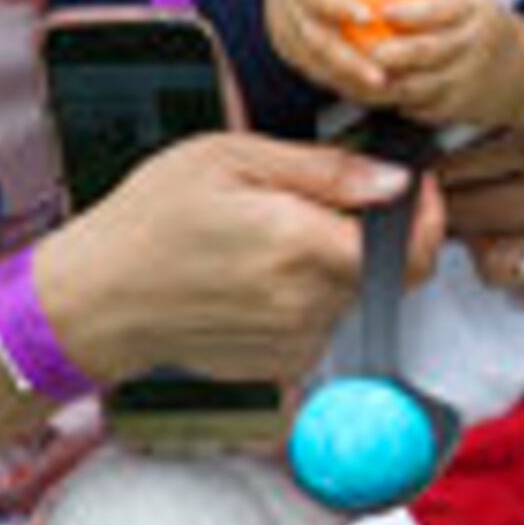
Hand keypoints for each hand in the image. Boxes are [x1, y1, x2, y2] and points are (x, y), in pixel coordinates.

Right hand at [40, 127, 427, 383]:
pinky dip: (306, 297)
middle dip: (366, 233)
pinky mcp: (282, 364)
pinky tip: (254, 276)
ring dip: (332, 265)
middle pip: (384, 269)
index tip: (410, 189)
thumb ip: (324, 171)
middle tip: (311, 203)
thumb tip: (394, 180)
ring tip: (267, 239)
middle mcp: (308, 301)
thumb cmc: (152, 219)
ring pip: (352, 294)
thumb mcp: (232, 160)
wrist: (99, 298)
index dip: (423, 215)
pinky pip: (322, 322)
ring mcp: (297, 341)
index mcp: (301, 243)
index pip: (411, 246)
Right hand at [264, 0, 394, 105]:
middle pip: (317, 41)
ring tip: (383, 89)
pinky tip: (374, 95)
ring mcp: (289, 39)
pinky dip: (345, 87)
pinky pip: (320, 77)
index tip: (367, 16)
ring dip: (350, 80)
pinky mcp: (295, 58)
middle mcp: (288, 12)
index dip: (338, 6)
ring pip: (318, 65)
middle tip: (380, 75)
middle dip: (348, 60)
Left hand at [267, 0, 523, 135]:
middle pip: (428, 52)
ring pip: (419, 87)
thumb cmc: (483, 24)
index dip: (411, 13)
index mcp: (473, 12)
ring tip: (354, 74)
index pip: (442, 11)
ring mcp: (464, 80)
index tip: (383, 10)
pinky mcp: (456, 109)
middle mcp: (471, 46)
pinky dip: (393, 103)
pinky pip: (421, 109)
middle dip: (392, 53)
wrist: (522, 72)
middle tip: (362, 49)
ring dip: (384, 84)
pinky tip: (370, 94)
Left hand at [433, 84, 523, 312]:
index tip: (422, 182)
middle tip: (439, 216)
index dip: (435, 178)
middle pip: (468, 216)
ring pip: (496, 264)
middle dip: (446, 217)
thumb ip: (515, 138)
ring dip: (483, 255)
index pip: (463, 168)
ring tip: (490, 243)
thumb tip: (447, 152)